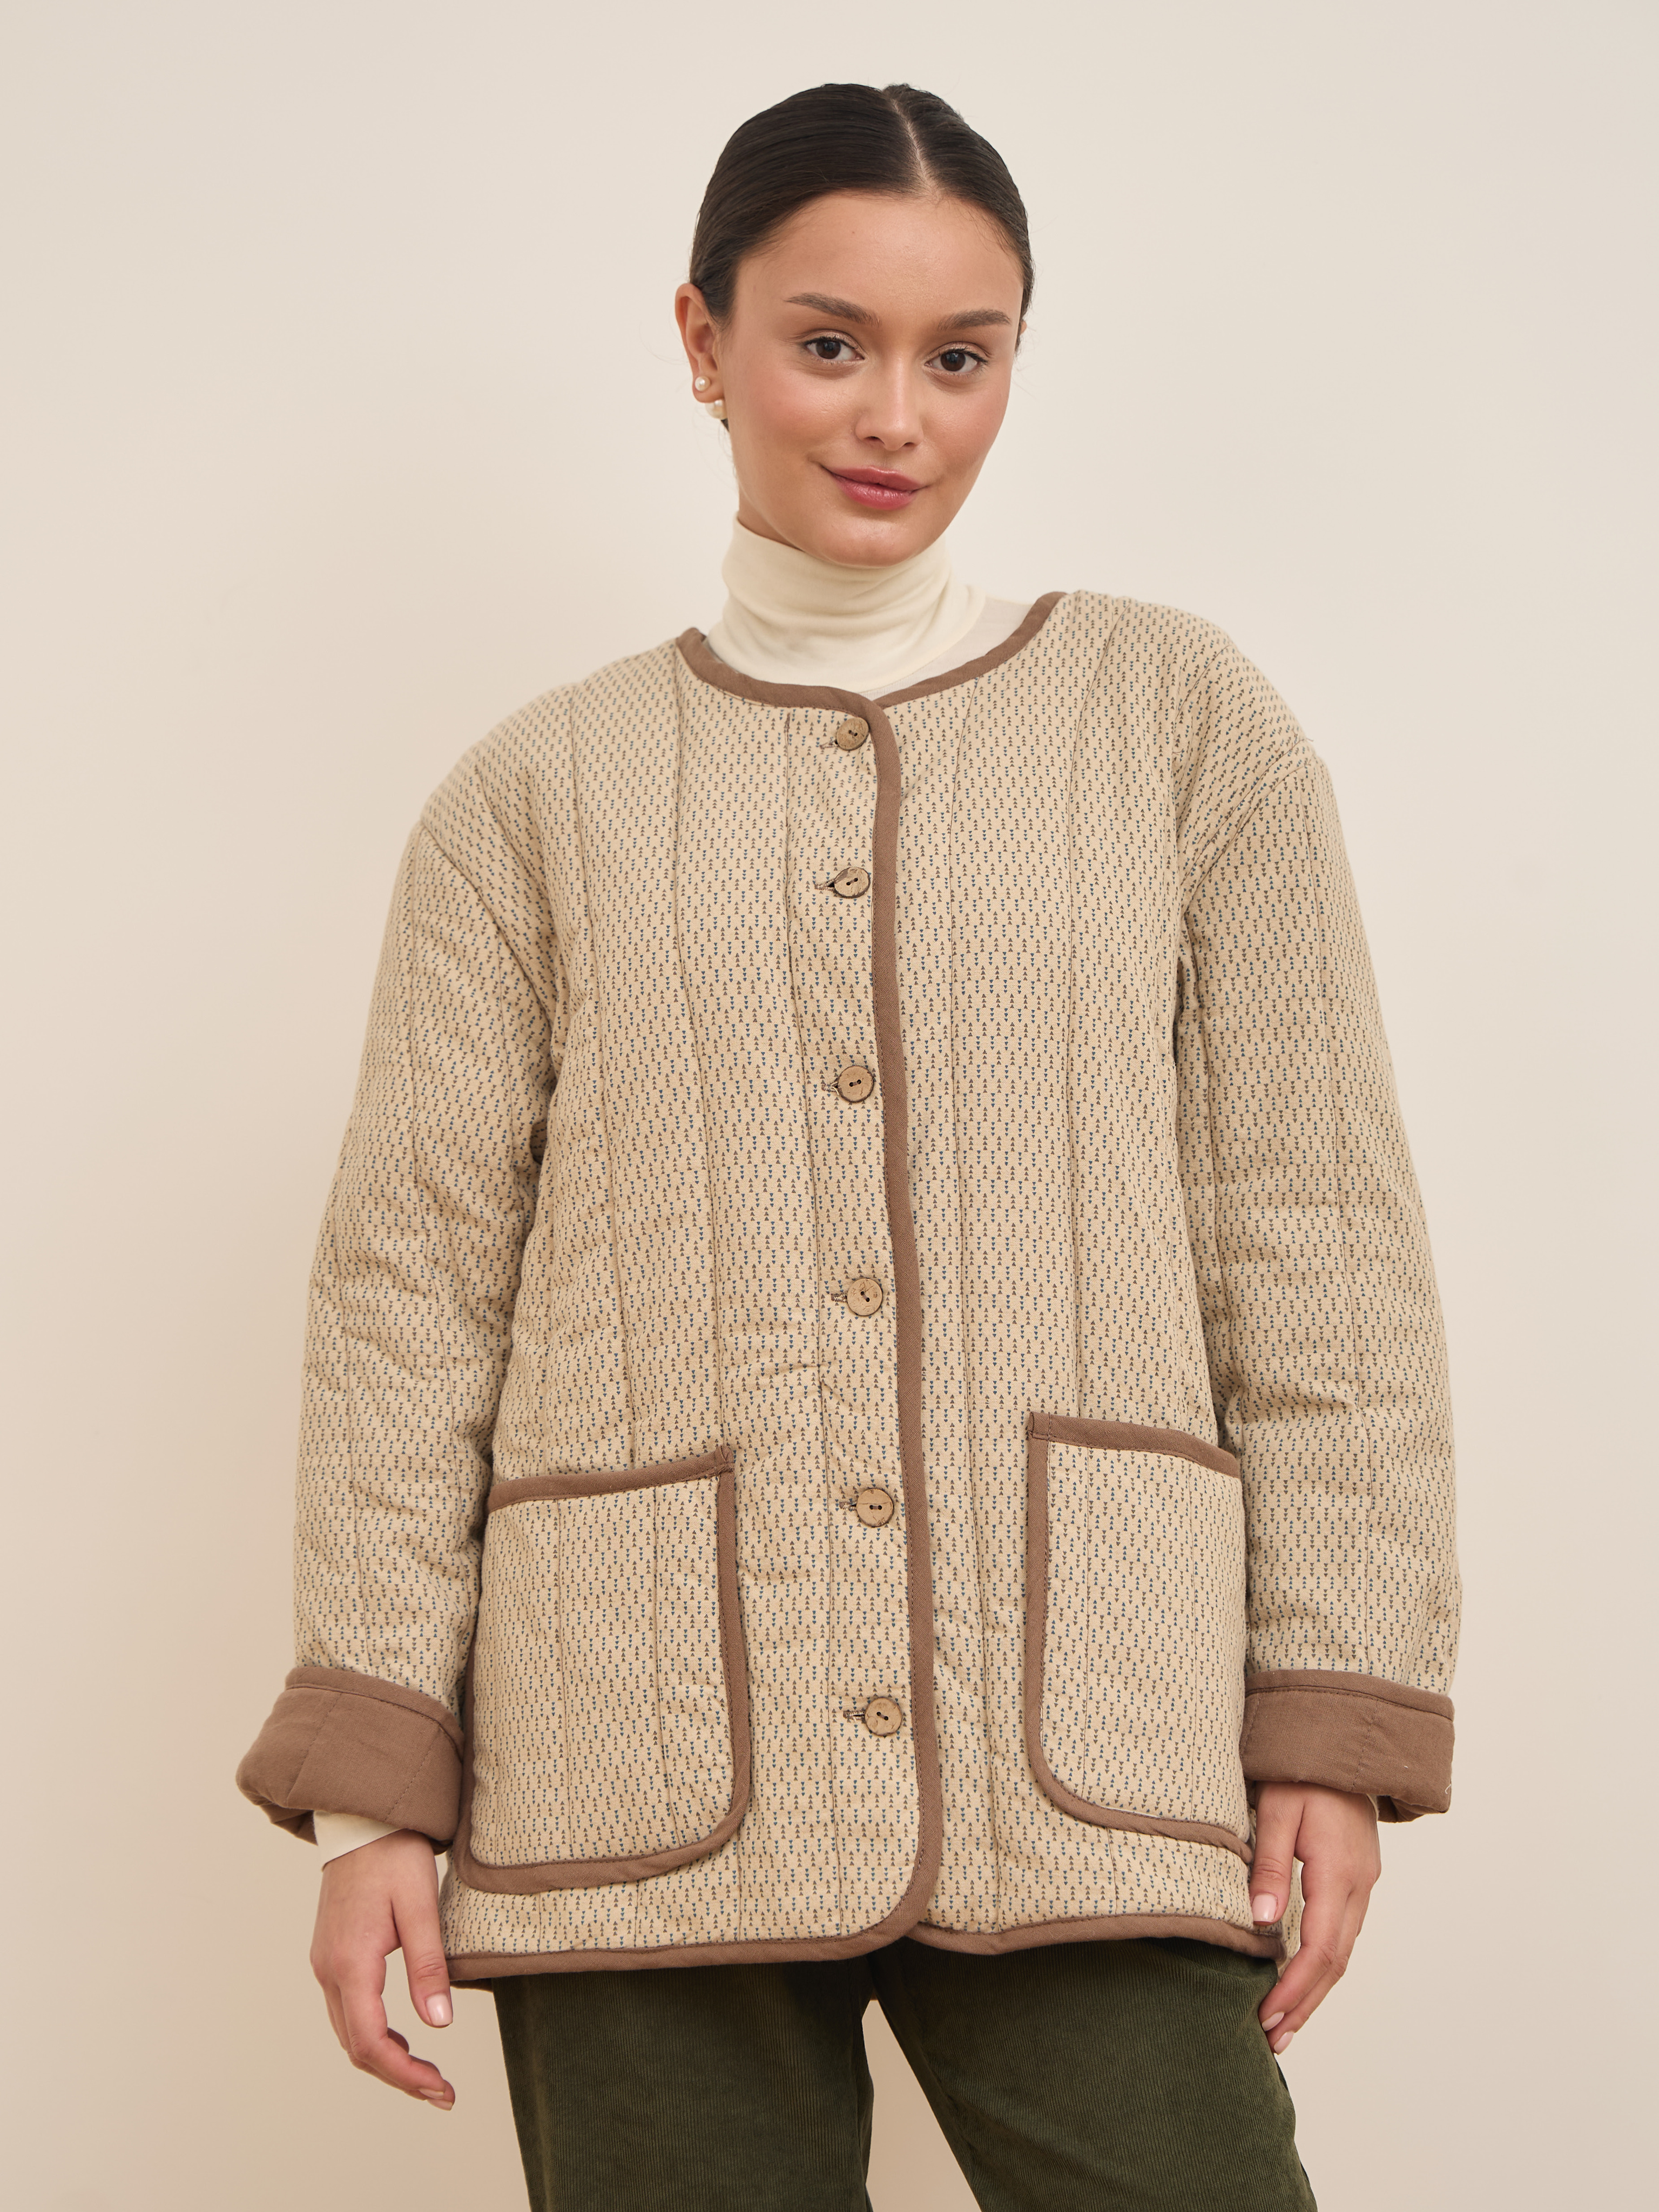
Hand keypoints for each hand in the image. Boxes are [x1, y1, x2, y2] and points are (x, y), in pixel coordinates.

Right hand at [310, 1828, 455, 2107]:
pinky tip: (403, 2038)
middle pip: (356, 2047)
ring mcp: (325, 1964)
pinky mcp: (331, 1956)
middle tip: (441, 2092)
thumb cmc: (394, 1856)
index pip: (371, 2042)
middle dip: (398, 2076)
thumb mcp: (421, 1906)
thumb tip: (439, 2023)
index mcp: (350, 1963)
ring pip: (349, 2033)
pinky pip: (347, 2012)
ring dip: (385, 2060)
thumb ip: (428, 1966)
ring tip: (427, 2074)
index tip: (440, 2089)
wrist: (363, 1821)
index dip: (405, 2074)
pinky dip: (374, 2035)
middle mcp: (329, 1970)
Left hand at [1250, 1783, 1379, 2057]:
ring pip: (1342, 1954)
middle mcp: (1359, 1887)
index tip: (1266, 2017)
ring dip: (1314, 1991)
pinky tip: (1302, 1980)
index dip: (1294, 1990)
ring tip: (1284, 2023)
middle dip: (1305, 2005)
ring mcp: (1363, 1885)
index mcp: (1340, 1873)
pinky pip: (1343, 1935)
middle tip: (1273, 2038)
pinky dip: (1323, 1966)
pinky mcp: (1357, 1880)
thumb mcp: (1276, 1811)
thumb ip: (1269, 1866)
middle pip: (1336, 1963)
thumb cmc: (1302, 1772)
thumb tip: (1263, 1924)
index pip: (1320, 1949)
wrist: (1342, 1743)